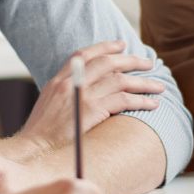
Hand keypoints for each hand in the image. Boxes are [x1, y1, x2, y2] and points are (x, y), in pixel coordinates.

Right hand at [18, 42, 165, 151]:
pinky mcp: (92, 110)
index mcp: (58, 80)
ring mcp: (81, 95)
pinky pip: (123, 100)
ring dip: (143, 82)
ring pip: (120, 80)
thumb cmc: (41, 134)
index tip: (121, 45)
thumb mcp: (49, 106)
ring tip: (159, 86)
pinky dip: (141, 100)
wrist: (34, 149)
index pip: (83, 55)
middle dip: (131, 60)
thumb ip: (66, 95)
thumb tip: (86, 94)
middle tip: (148, 63)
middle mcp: (70, 83)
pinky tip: (152, 104)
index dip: (104, 47)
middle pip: (106, 63)